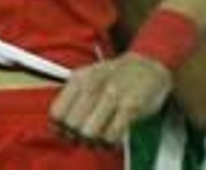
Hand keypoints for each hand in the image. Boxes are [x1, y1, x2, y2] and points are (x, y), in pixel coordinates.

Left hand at [50, 53, 171, 146]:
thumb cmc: (115, 75)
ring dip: (94, 140)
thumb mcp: (88, 76)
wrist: (148, 65)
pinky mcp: (130, 106)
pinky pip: (111, 135)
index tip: (68, 130)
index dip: (60, 127)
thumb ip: (71, 98)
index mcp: (80, 78)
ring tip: (100, 135)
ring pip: (89, 132)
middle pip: (72, 125)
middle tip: (86, 134)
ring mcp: (113, 95)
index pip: (57, 113)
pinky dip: (109, 141)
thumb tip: (57, 127)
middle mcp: (94, 85)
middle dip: (77, 136)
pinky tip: (113, 133)